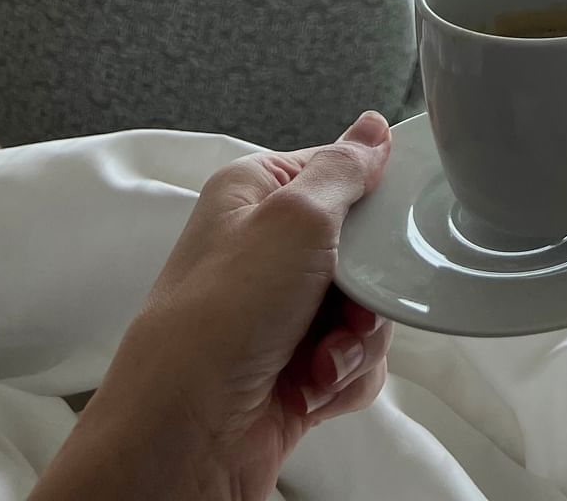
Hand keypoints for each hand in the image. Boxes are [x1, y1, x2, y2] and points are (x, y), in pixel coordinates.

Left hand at [33, 111, 394, 500]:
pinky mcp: (293, 369)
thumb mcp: (295, 218)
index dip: (369, 200)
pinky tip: (312, 389)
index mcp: (256, 194)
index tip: (382, 226)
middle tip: (350, 305)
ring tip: (321, 360)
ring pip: (366, 309)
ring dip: (357, 340)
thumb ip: (344, 168)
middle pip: (362, 248)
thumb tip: (371, 128)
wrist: (185, 438)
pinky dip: (344, 378)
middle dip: (369, 287)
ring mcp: (280, 314)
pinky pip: (355, 361)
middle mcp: (266, 250)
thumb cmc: (220, 318)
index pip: (337, 172)